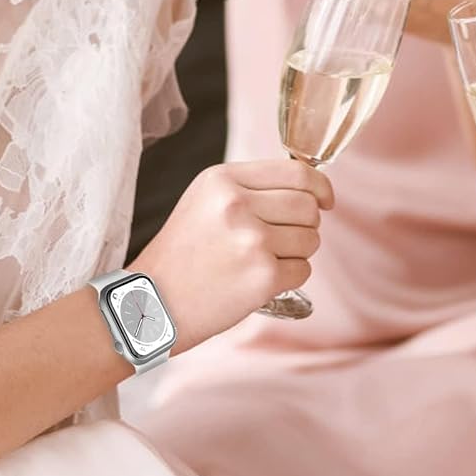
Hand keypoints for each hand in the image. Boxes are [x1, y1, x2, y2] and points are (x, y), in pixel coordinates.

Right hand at [128, 160, 333, 353]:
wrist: (150, 303)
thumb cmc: (184, 251)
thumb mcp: (206, 198)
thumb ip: (252, 186)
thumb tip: (308, 187)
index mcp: (224, 179)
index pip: (297, 171)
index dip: (320, 186)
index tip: (325, 200)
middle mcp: (237, 205)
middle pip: (308, 206)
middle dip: (307, 224)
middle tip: (282, 239)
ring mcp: (251, 241)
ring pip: (311, 239)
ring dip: (298, 252)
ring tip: (263, 260)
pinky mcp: (261, 278)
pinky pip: (303, 270)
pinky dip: (290, 277)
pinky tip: (260, 281)